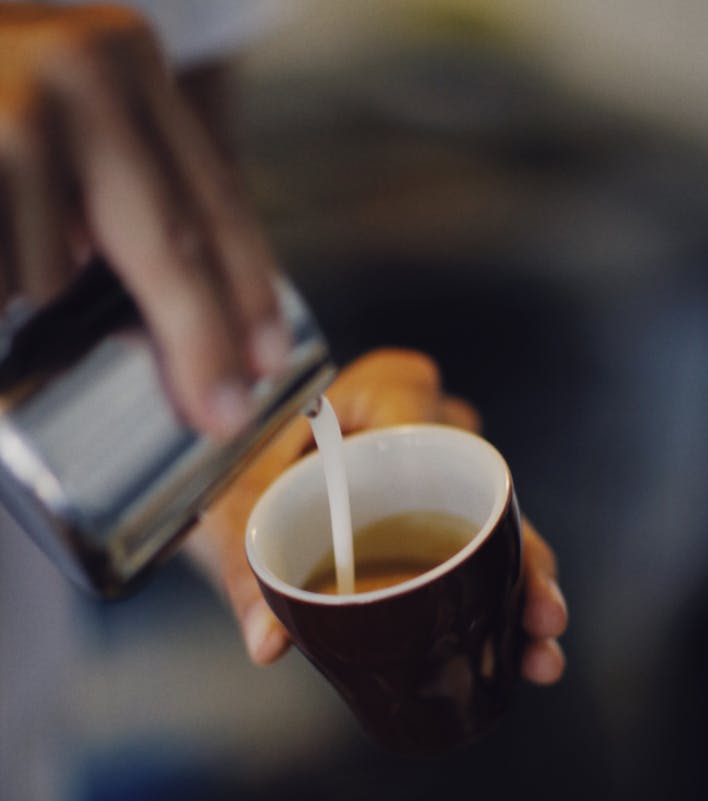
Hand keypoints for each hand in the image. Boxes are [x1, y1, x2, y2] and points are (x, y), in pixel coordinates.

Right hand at [0, 3, 285, 435]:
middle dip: (199, 341)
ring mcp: (14, 113)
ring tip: (12, 228)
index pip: (216, 198)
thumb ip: (142, 205)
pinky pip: (3, 285)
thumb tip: (175, 336)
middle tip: (223, 415)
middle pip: (168, 243)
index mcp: (131, 66)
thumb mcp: (81, 123)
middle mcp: (83, 78)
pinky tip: (2, 240)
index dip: (250, 291)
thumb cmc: (3, 95)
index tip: (268, 360)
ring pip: (54, 276)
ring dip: (42, 286)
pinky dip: (2, 289)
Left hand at [187, 349, 567, 685]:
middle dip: (522, 558)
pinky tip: (521, 653)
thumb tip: (269, 642)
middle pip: (484, 487)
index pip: (421, 415)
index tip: (463, 543)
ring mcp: (440, 479)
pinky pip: (480, 557)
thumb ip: (246, 576)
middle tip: (540, 615)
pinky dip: (499, 605)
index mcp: (374, 393)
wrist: (234, 493)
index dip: (450, 478)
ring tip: (540, 650)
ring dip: (523, 591)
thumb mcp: (235, 521)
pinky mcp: (441, 523)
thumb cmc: (237, 481)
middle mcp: (425, 430)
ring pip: (495, 531)